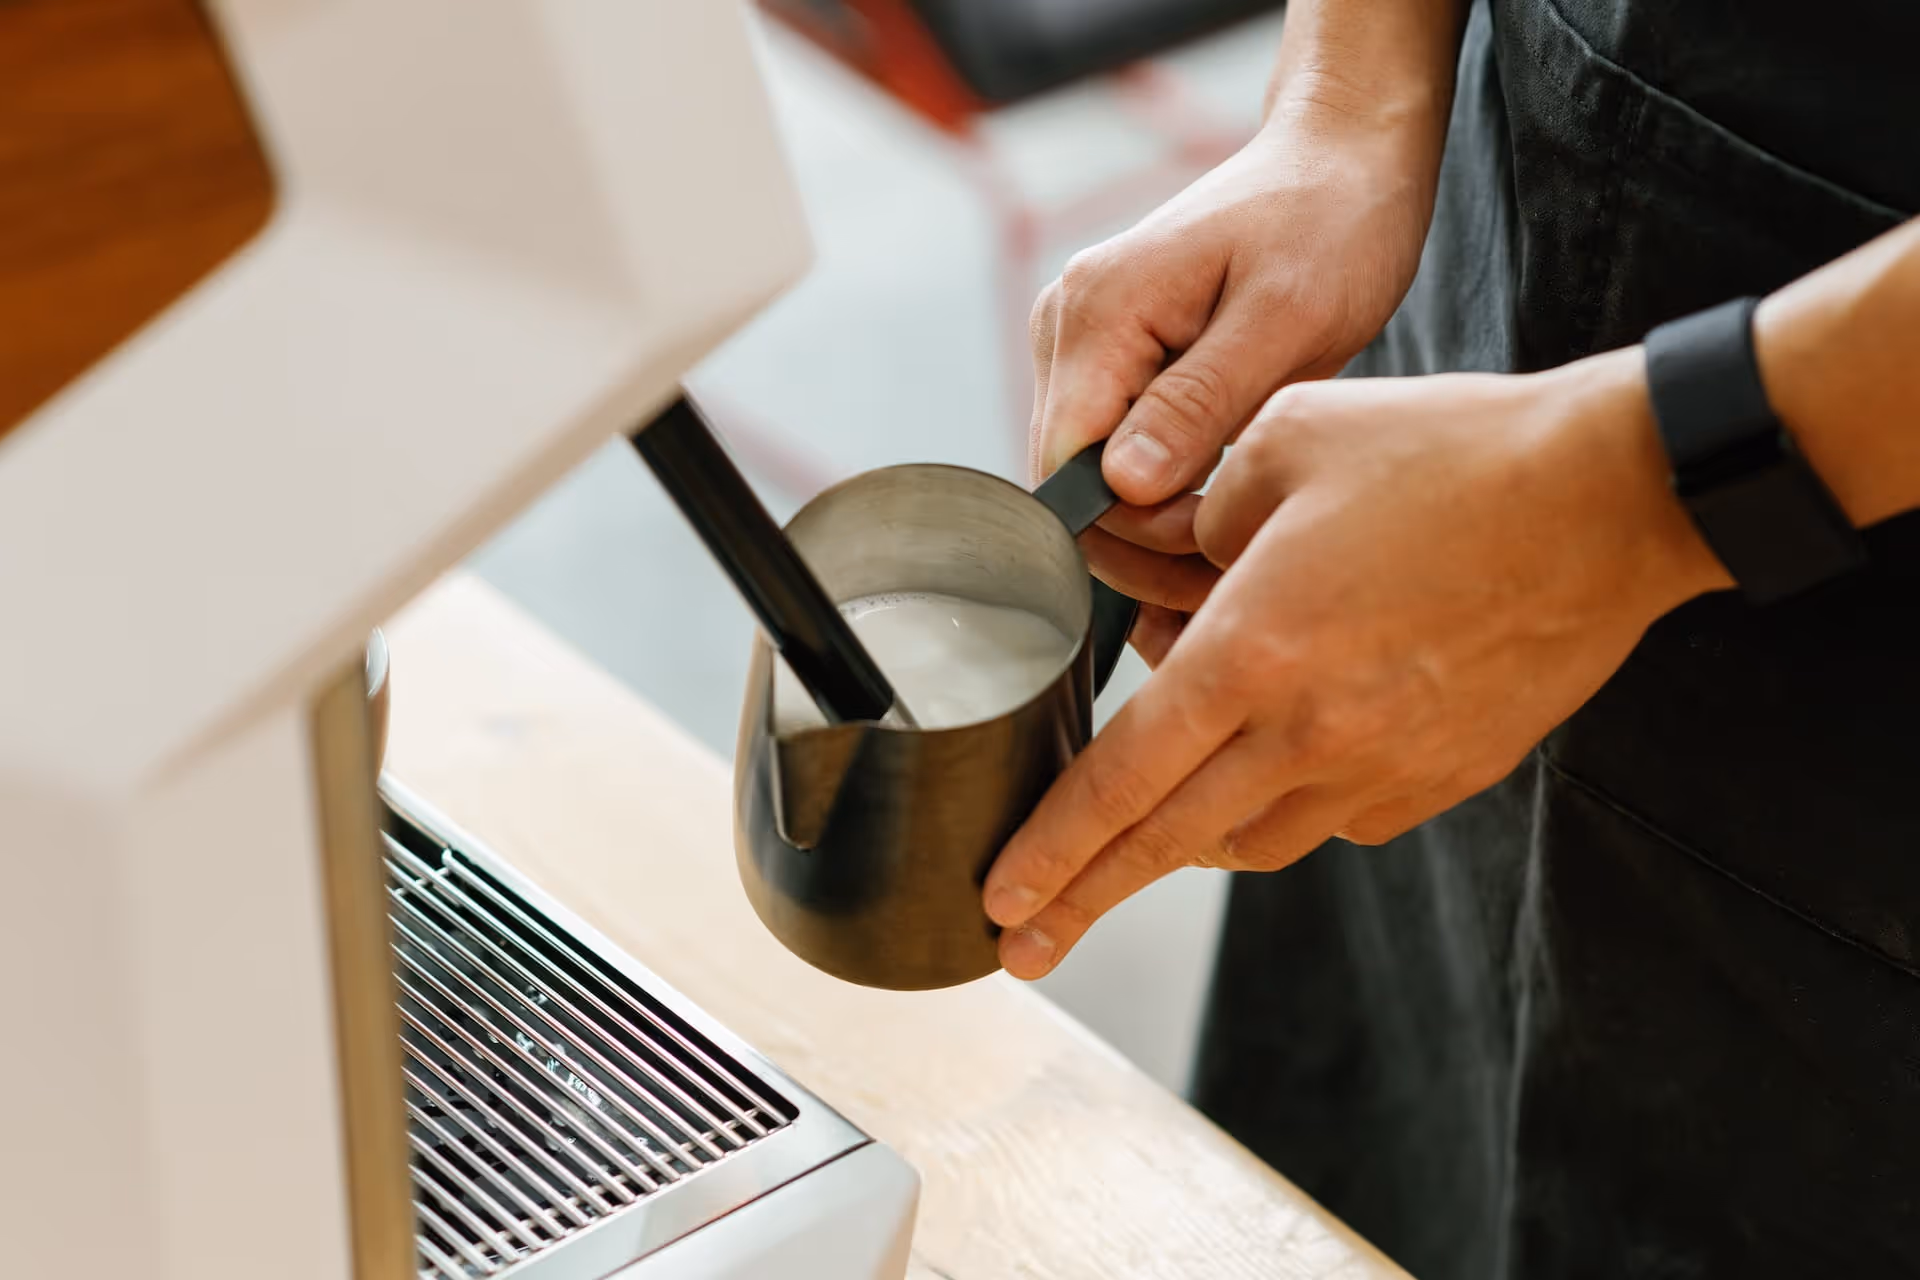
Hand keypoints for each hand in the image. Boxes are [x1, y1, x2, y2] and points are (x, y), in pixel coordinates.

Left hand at [987, 351, 1732, 977]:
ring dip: (1187, 845)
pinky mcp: (1440, 779)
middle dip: (1084, 900)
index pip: (1122, 780)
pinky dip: (1285, 806)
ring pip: (1252, 839)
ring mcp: (1382, 769)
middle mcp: (1311, 733)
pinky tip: (1277, 769)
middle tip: (1026, 946)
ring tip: (1140, 846)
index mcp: (1255, 654)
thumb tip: (1176, 568)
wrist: (1611, 499)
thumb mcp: (1288, 440)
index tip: (1003, 899)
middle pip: (1170, 843)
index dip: (1051, 849)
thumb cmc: (1452, 456)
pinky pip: (1334, 819)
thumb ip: (1203, 514)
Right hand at [1028, 99, 1441, 626]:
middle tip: (1242, 550)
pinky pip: (1110, 455)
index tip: (1225, 533)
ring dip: (1157, 523)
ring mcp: (1077, 343)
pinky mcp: (1105, 361)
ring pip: (1088, 481)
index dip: (1136, 526)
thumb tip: (1123, 487)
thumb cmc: (1330, 224)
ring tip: (1242, 528)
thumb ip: (1200, 403)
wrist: (1337, 159)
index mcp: (1099, 310)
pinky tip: (1224, 496)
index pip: (1068, 469)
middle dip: (1147, 537)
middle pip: (1069, 484)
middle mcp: (1065, 326)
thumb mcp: (1287, 319)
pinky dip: (1162, 493)